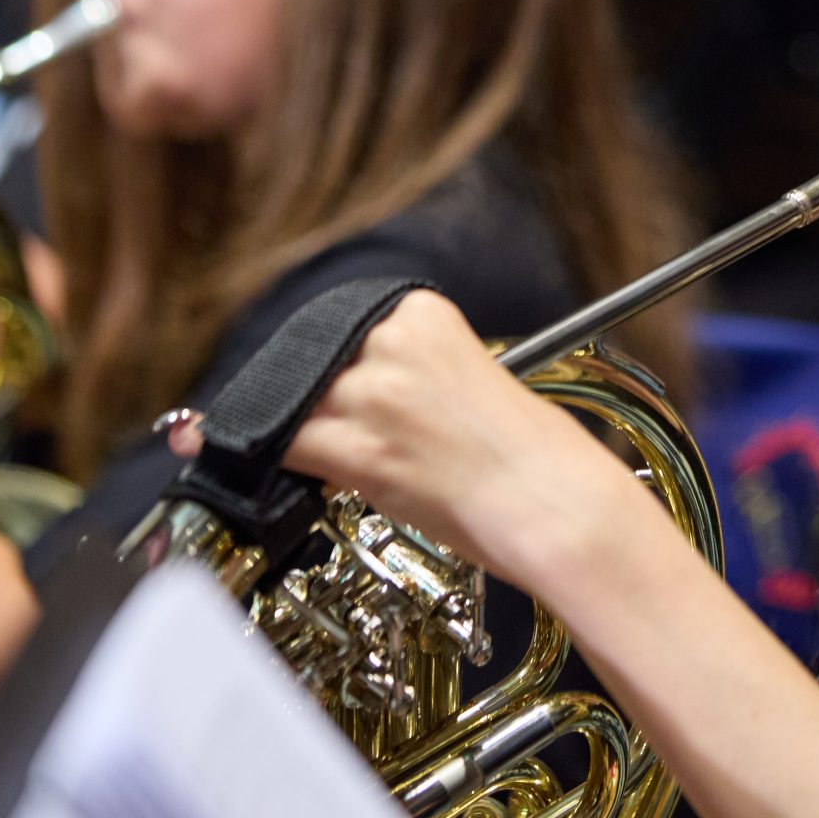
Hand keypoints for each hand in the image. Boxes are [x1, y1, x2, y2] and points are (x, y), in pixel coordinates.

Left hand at [168, 292, 648, 584]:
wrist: (551, 504)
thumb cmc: (528, 457)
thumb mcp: (466, 381)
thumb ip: (405, 373)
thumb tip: (347, 394)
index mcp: (423, 313)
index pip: (337, 328)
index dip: (321, 367)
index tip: (317, 388)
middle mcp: (392, 342)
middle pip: (307, 363)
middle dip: (299, 398)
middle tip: (307, 430)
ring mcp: (373, 393)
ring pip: (288, 405)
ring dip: (283, 432)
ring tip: (293, 455)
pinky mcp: (360, 449)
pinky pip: (284, 447)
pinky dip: (267, 463)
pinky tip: (269, 474)